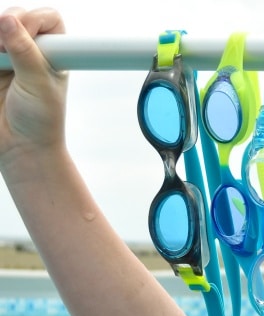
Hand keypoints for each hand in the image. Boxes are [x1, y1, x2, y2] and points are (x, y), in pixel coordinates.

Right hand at [0, 7, 66, 166]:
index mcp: (52, 52)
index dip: (34, 20)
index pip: (47, 18)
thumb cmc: (41, 120)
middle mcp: (30, 49)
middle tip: (3, 51)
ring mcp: (6, 56)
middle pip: (15, 16)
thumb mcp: (37, 83)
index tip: (27, 35)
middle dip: (7, 25)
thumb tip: (8, 20)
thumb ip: (24, 51)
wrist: (20, 147)